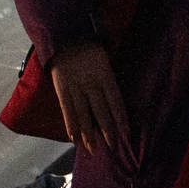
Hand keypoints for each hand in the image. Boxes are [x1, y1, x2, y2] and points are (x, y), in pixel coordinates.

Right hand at [48, 41, 132, 160]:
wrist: (65, 37)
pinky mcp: (62, 90)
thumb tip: (115, 99)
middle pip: (101, 112)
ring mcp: (76, 88)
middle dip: (107, 131)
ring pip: (84, 115)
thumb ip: (109, 78)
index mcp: (105, 75)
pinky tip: (73, 138)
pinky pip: (67, 111)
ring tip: (92, 149)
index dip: (121, 119)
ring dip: (88, 134)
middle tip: (112, 146)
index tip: (126, 135)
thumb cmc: (89, 49)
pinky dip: (70, 125)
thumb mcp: (105, 59)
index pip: (116, 102)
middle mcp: (91, 84)